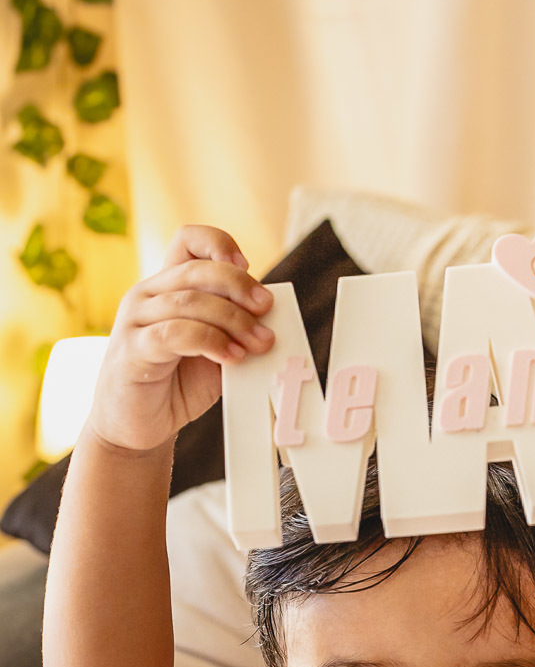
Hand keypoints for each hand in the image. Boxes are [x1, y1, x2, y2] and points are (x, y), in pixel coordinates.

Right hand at [89, 224, 274, 451]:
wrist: (137, 426)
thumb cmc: (176, 384)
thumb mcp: (215, 349)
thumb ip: (233, 327)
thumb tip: (270, 313)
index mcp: (167, 286)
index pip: (188, 240)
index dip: (219, 244)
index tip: (247, 266)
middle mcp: (147, 295)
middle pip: (198, 270)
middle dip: (239, 287)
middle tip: (266, 308)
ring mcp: (135, 320)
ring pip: (190, 302)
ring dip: (233, 320)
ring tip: (258, 343)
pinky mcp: (131, 350)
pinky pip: (174, 334)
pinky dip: (211, 342)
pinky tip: (232, 357)